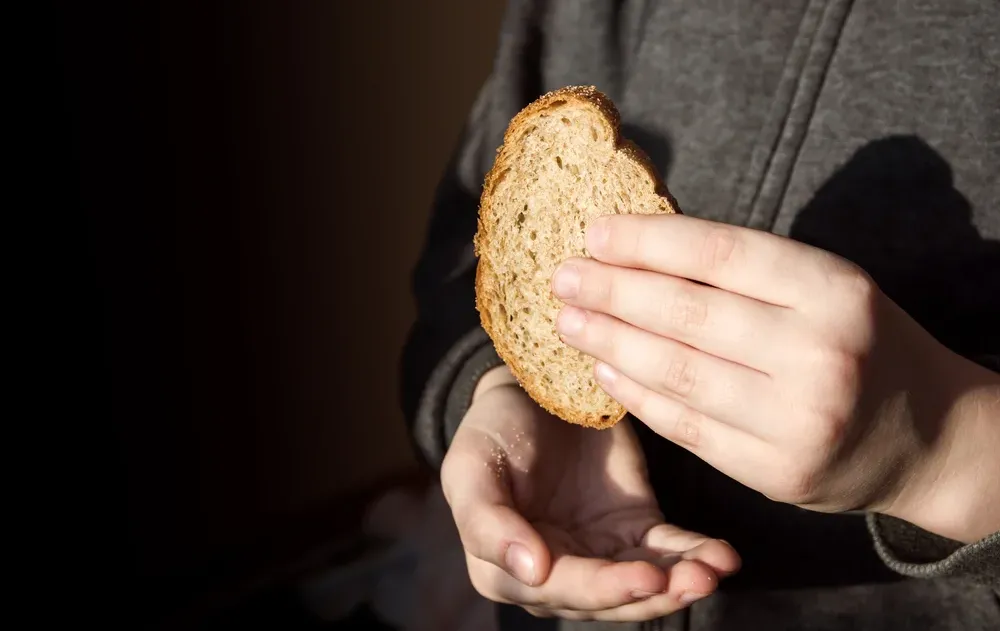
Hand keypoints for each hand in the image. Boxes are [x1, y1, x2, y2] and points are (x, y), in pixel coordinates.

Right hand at [441, 366, 739, 621]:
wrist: (529, 387)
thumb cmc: (490, 430)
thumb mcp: (469, 467)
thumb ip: (486, 522)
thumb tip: (530, 573)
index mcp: (505, 569)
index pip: (560, 590)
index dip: (603, 589)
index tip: (645, 577)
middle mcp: (555, 574)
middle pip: (610, 598)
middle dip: (655, 592)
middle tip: (696, 579)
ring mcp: (598, 554)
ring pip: (645, 582)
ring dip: (682, 582)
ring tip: (714, 569)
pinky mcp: (633, 529)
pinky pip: (668, 552)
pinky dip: (695, 555)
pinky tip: (721, 556)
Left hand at [551, 213, 999, 542]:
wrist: (928, 436)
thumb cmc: (861, 343)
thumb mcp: (826, 288)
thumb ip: (747, 273)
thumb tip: (640, 247)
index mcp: (833, 289)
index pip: (719, 254)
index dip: (647, 241)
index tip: (594, 232)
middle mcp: (819, 353)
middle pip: (687, 314)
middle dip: (613, 290)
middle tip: (562, 276)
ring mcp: (798, 420)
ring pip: (678, 372)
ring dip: (611, 342)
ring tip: (568, 320)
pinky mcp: (777, 472)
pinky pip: (687, 427)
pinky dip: (637, 396)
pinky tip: (604, 370)